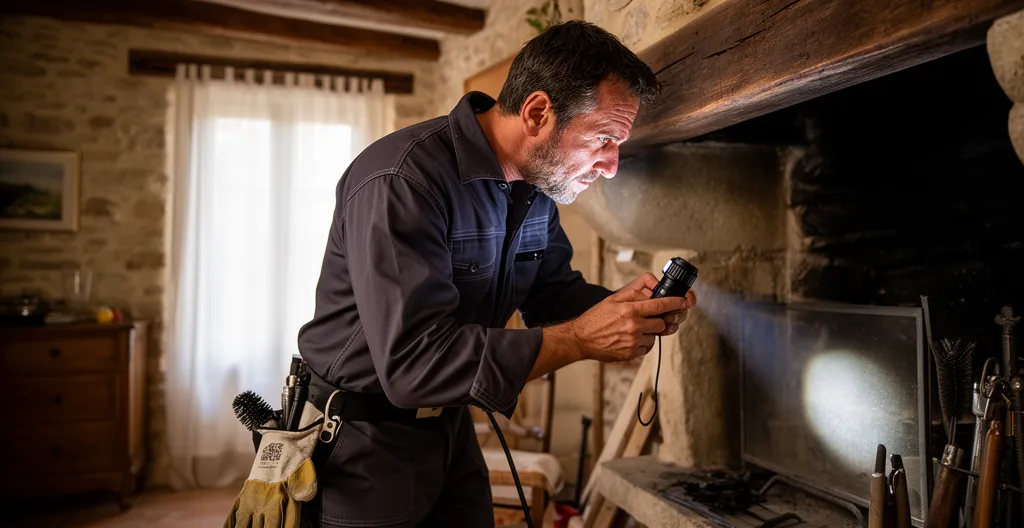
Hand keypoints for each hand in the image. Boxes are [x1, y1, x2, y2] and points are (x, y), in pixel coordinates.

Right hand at [569, 272, 693, 362]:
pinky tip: (628, 339)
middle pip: (661, 323)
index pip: (660, 305)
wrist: (581, 338)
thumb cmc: (596, 318)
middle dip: (658, 321)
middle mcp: (633, 325)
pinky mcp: (631, 353)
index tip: (684, 302)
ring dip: (648, 333)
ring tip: (631, 330)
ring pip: (654, 336)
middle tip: (646, 319)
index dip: (675, 303)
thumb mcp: (613, 300)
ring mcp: (633, 341)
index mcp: (630, 310)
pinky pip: (646, 347)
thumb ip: (634, 296)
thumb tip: (652, 296)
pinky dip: (642, 343)